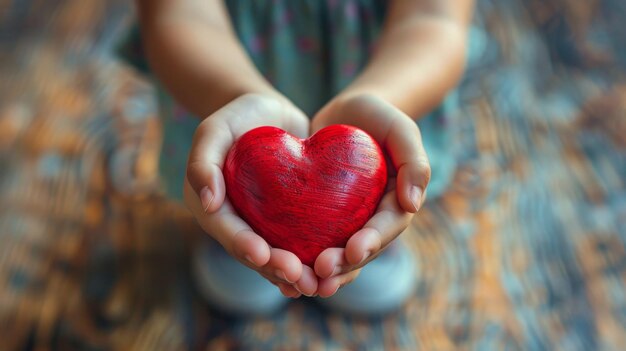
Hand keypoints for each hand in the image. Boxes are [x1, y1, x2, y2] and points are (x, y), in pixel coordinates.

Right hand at [184, 93, 317, 297]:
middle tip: (299, 277)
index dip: (242, 245)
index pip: (225, 229)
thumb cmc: (238, 116)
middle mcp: (235, 221)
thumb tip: (208, 201)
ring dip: (294, 274)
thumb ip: (202, 161)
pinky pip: (296, 244)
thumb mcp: (214, 129)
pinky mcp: (286, 220)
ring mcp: (261, 223)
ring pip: (276, 256)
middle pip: (253, 251)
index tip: (262, 255)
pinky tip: (329, 275)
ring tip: (316, 285)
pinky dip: (310, 260)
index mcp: (210, 205)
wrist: (270, 112)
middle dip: (274, 268)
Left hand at [310, 94, 430, 296]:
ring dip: (322, 273)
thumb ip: (414, 162)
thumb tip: (413, 205)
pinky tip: (282, 271)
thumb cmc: (378, 117)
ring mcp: (346, 222)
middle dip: (343, 266)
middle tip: (320, 272)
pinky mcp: (321, 219)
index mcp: (395, 204)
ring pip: (337, 255)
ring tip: (303, 283)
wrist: (348, 113)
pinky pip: (312, 243)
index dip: (372, 242)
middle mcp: (371, 219)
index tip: (354, 252)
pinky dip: (301, 259)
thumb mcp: (401, 129)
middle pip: (360, 251)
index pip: (386, 228)